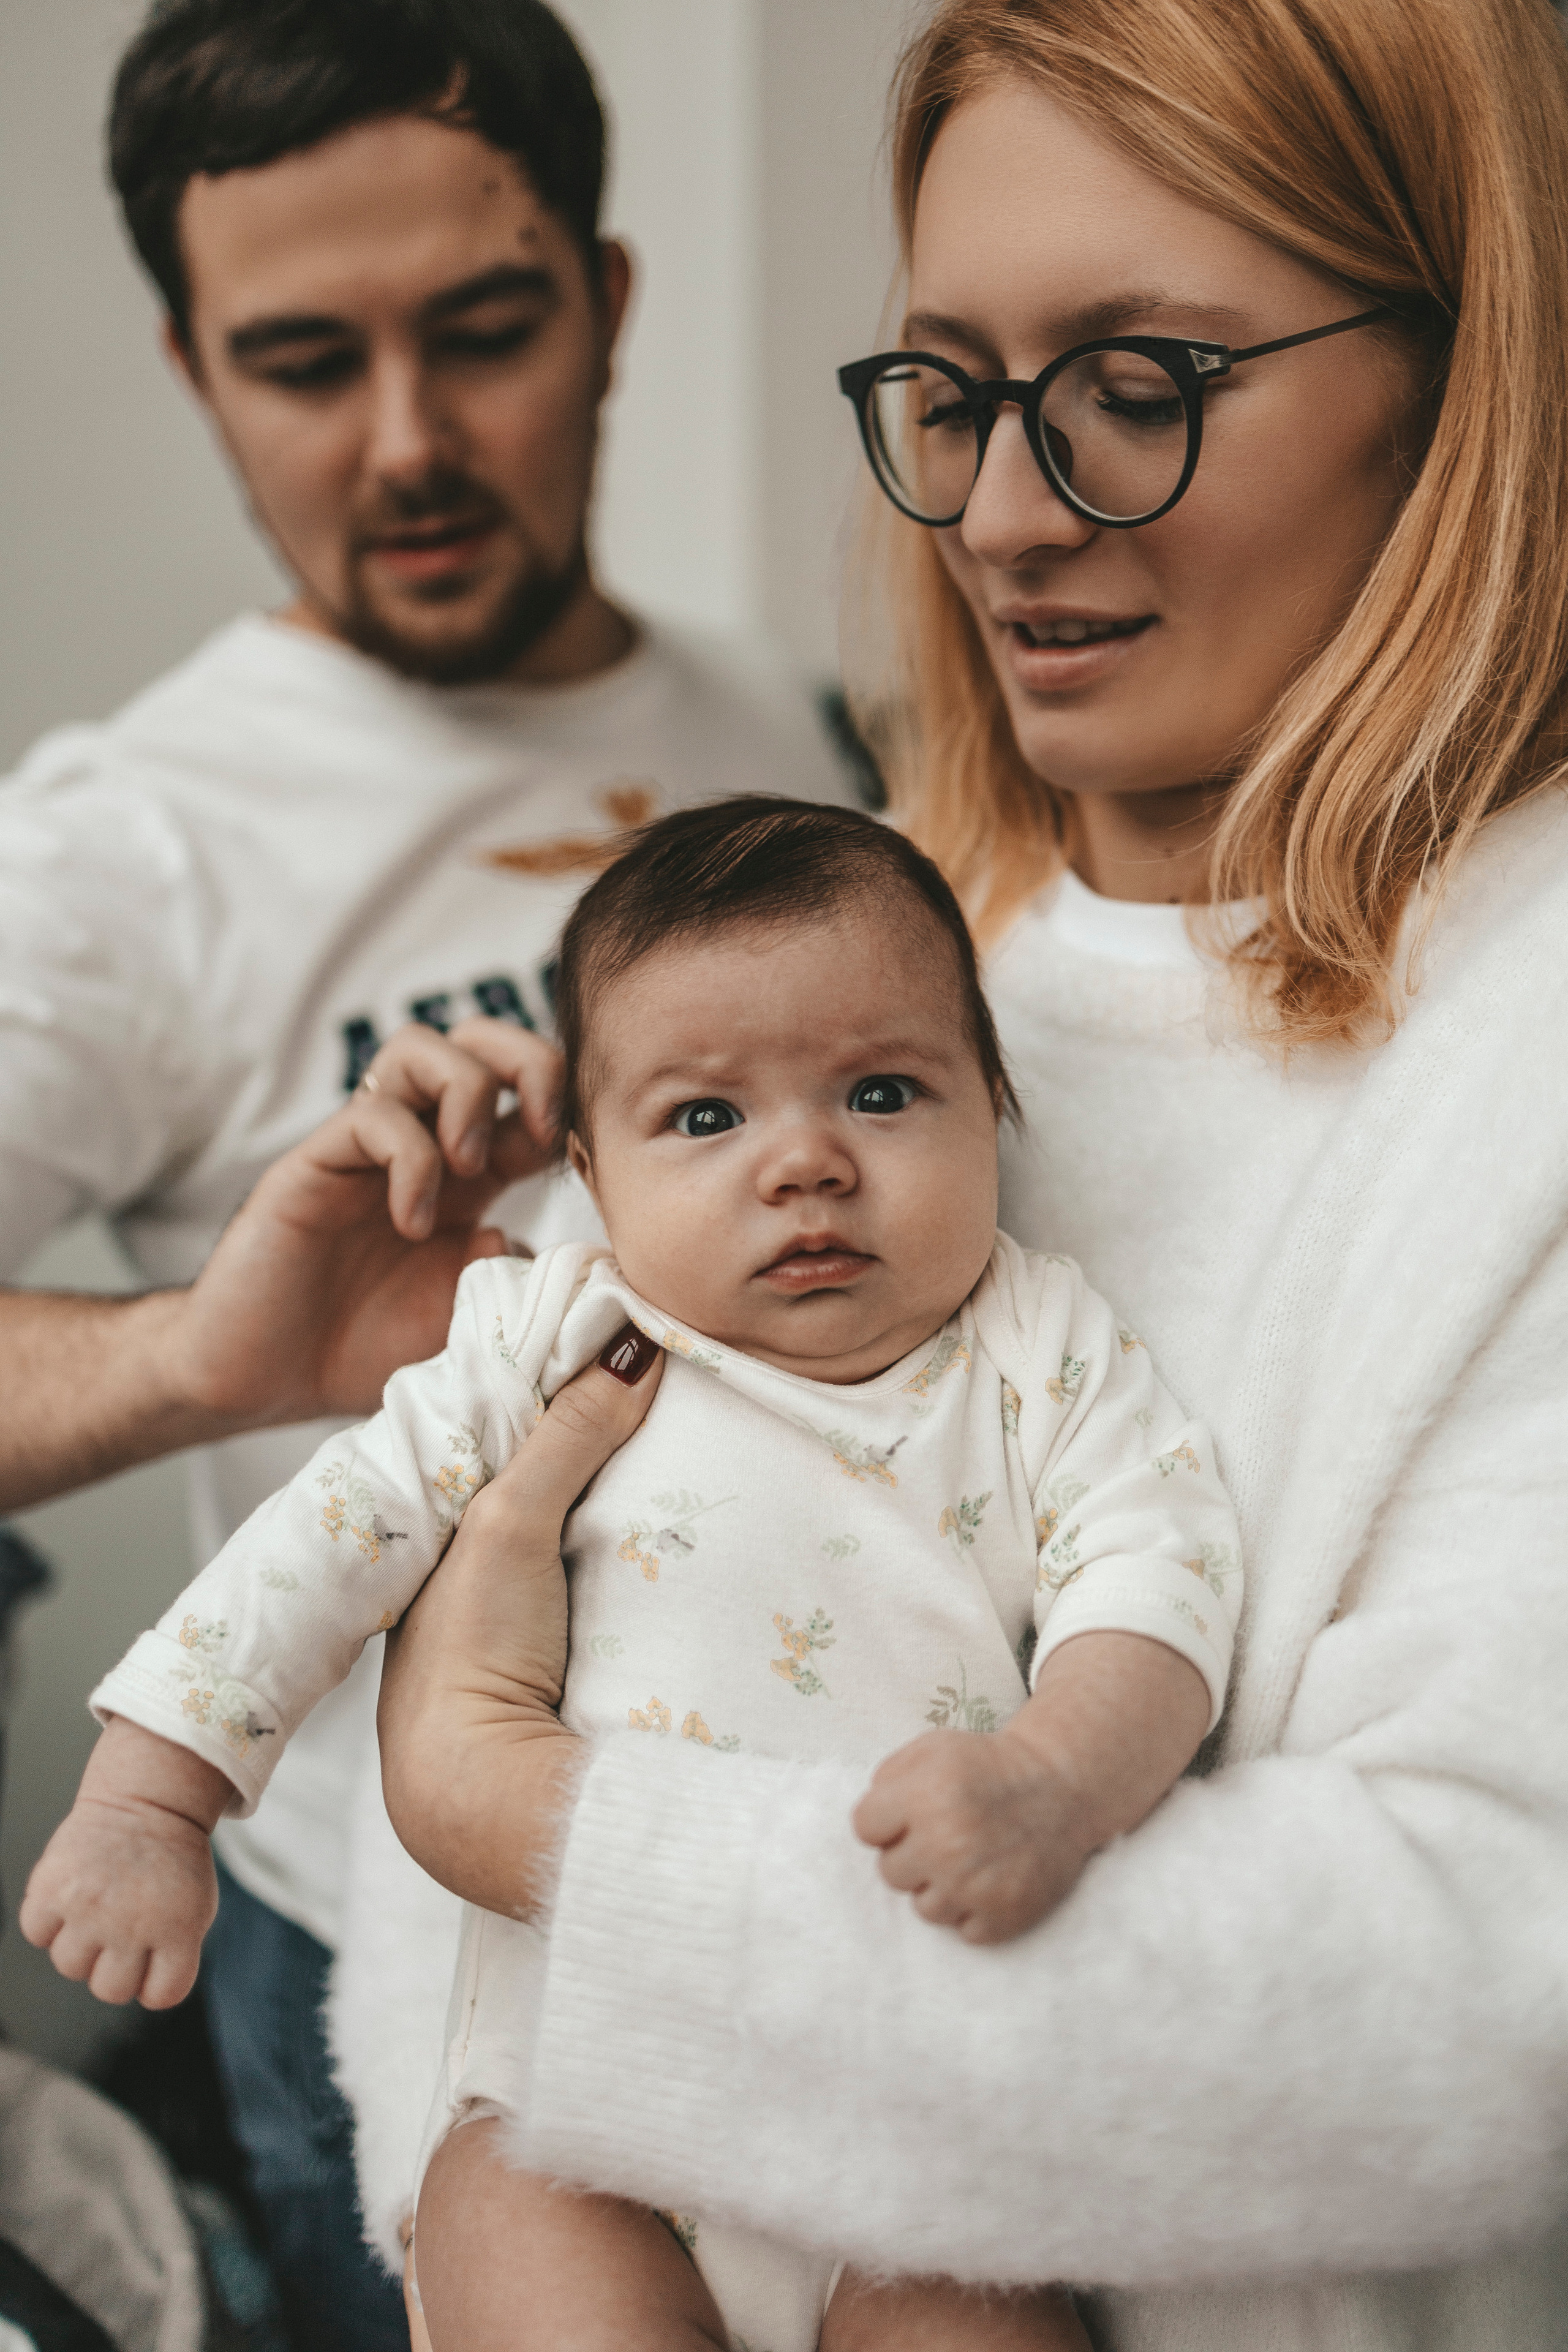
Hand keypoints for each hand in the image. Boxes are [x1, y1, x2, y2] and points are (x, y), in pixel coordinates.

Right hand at [19, 1718, 233, 2006]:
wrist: (148, 1799)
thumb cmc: (171, 1860)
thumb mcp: (197, 1908)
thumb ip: (175, 1956)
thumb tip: (140, 1993)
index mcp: (179, 1929)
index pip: (161, 1996)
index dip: (155, 1981)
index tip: (156, 1954)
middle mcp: (132, 1923)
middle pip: (110, 1990)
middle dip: (115, 1964)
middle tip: (124, 1927)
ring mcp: (89, 1907)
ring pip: (69, 1966)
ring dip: (81, 1943)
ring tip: (99, 1905)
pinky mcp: (51, 1888)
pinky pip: (37, 1933)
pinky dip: (49, 1918)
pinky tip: (72, 1893)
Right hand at [171, 1017, 561, 1426]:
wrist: (266, 1381)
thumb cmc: (364, 1350)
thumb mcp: (469, 1319)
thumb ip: (516, 1279)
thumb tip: (553, 1242)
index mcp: (466, 1174)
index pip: (528, 1093)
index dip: (567, 1104)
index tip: (578, 1158)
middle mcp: (418, 1143)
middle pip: (478, 1037)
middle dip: (528, 1060)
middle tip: (538, 1132)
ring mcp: (363, 1147)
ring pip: (421, 1047)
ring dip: (468, 1096)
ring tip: (471, 1171)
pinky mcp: (315, 1162)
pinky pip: (373, 1114)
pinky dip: (412, 1160)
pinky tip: (414, 1223)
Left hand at [379, 1324, 663, 1918]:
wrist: (483, 1792)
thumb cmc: (470, 1652)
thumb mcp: (510, 1521)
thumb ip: (566, 1435)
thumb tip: (632, 1343)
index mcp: (445, 1520)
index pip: (510, 1420)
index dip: (563, 1374)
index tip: (624, 1325)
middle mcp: (480, 1555)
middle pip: (553, 1465)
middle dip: (602, 1421)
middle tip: (672, 1365)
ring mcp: (528, 1601)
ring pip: (586, 1515)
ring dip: (631, 1482)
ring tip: (695, 1419)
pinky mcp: (574, 1642)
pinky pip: (613, 1565)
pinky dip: (643, 1535)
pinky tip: (688, 1510)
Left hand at [854, 1632, 1211, 1943]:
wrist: (1061, 1787)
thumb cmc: (989, 1767)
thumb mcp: (933, 1748)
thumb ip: (887, 1778)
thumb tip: (867, 1825)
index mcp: (923, 1796)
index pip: (864, 1829)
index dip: (885, 1819)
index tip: (911, 1812)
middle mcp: (946, 1844)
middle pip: (889, 1872)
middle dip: (912, 1853)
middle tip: (947, 1832)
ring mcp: (975, 1886)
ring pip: (923, 1908)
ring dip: (941, 1886)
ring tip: (970, 1856)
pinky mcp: (1002, 1916)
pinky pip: (962, 1930)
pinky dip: (974, 1909)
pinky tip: (991, 1877)